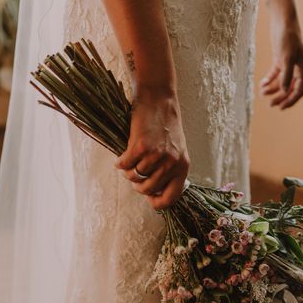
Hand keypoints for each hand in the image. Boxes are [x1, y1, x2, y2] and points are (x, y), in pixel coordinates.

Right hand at [115, 88, 189, 209]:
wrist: (158, 99)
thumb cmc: (165, 126)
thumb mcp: (175, 150)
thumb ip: (169, 170)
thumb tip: (152, 193)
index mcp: (182, 167)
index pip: (170, 198)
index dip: (156, 202)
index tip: (148, 198)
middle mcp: (171, 163)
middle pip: (148, 189)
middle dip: (137, 185)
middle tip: (134, 174)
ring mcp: (156, 156)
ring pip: (135, 177)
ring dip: (128, 172)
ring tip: (129, 162)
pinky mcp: (141, 147)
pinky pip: (125, 165)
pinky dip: (120, 163)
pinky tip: (121, 158)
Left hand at [261, 21, 302, 109]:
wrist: (283, 23)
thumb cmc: (288, 40)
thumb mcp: (286, 59)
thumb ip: (286, 76)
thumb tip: (284, 91)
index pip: (299, 90)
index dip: (291, 100)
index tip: (281, 108)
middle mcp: (297, 69)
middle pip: (289, 89)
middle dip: (280, 97)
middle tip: (270, 105)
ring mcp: (288, 65)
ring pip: (281, 82)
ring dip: (272, 89)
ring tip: (262, 93)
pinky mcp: (280, 60)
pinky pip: (275, 74)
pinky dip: (268, 80)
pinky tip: (261, 84)